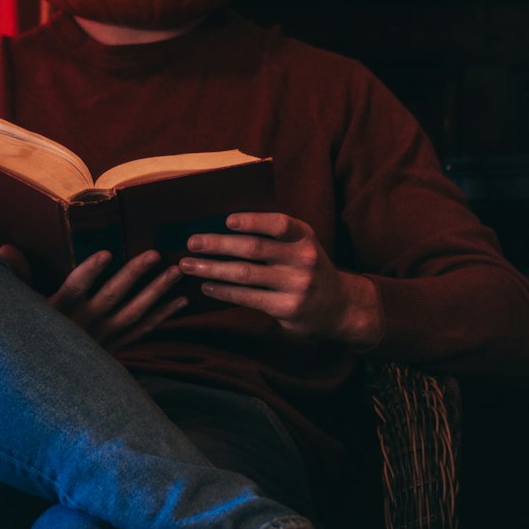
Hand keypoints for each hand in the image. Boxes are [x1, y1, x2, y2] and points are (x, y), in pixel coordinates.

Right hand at [0, 244, 186, 350]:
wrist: (46, 386)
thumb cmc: (30, 338)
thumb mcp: (20, 309)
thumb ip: (17, 277)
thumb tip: (5, 248)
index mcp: (59, 312)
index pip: (74, 289)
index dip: (90, 272)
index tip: (106, 254)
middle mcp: (84, 325)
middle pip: (111, 297)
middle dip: (134, 275)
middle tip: (154, 254)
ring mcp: (104, 338)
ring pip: (133, 313)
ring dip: (156, 292)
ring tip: (176, 271)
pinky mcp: (117, 348)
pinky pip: (143, 331)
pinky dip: (162, 316)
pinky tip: (180, 301)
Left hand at [179, 212, 382, 346]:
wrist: (340, 307)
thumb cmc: (309, 270)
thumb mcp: (302, 246)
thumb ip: (275, 238)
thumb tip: (222, 229)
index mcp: (305, 237)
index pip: (279, 224)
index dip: (252, 220)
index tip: (226, 220)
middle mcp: (303, 259)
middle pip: (254, 248)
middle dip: (218, 244)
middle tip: (192, 242)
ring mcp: (296, 285)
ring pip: (245, 273)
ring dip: (212, 268)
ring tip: (188, 265)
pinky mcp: (287, 308)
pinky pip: (248, 297)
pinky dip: (224, 291)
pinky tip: (207, 286)